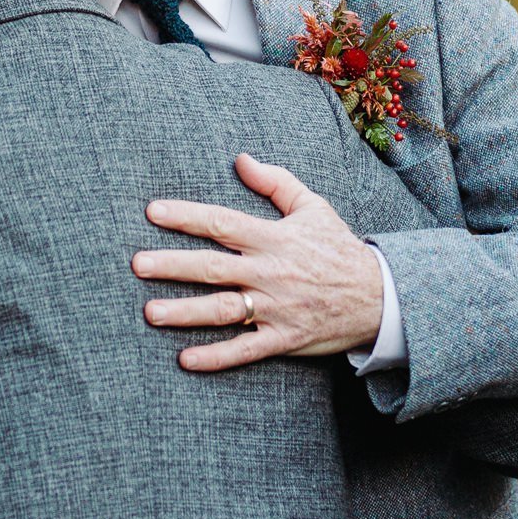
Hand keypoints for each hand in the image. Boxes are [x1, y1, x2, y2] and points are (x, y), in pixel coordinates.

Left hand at [132, 153, 383, 372]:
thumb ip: (276, 182)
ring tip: (150, 312)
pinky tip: (186, 359)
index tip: (152, 212)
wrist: (380, 296)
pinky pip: (246, 349)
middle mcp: (270, 272)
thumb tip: (241, 159)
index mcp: (274, 238)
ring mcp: (276, 307)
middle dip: (172, 265)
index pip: (222, 222)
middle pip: (213, 266)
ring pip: (224, 309)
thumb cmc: (340, 249)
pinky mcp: (284, 338)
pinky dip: (217, 356)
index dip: (186, 216)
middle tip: (137, 264)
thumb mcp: (314, 207)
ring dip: (185, 312)